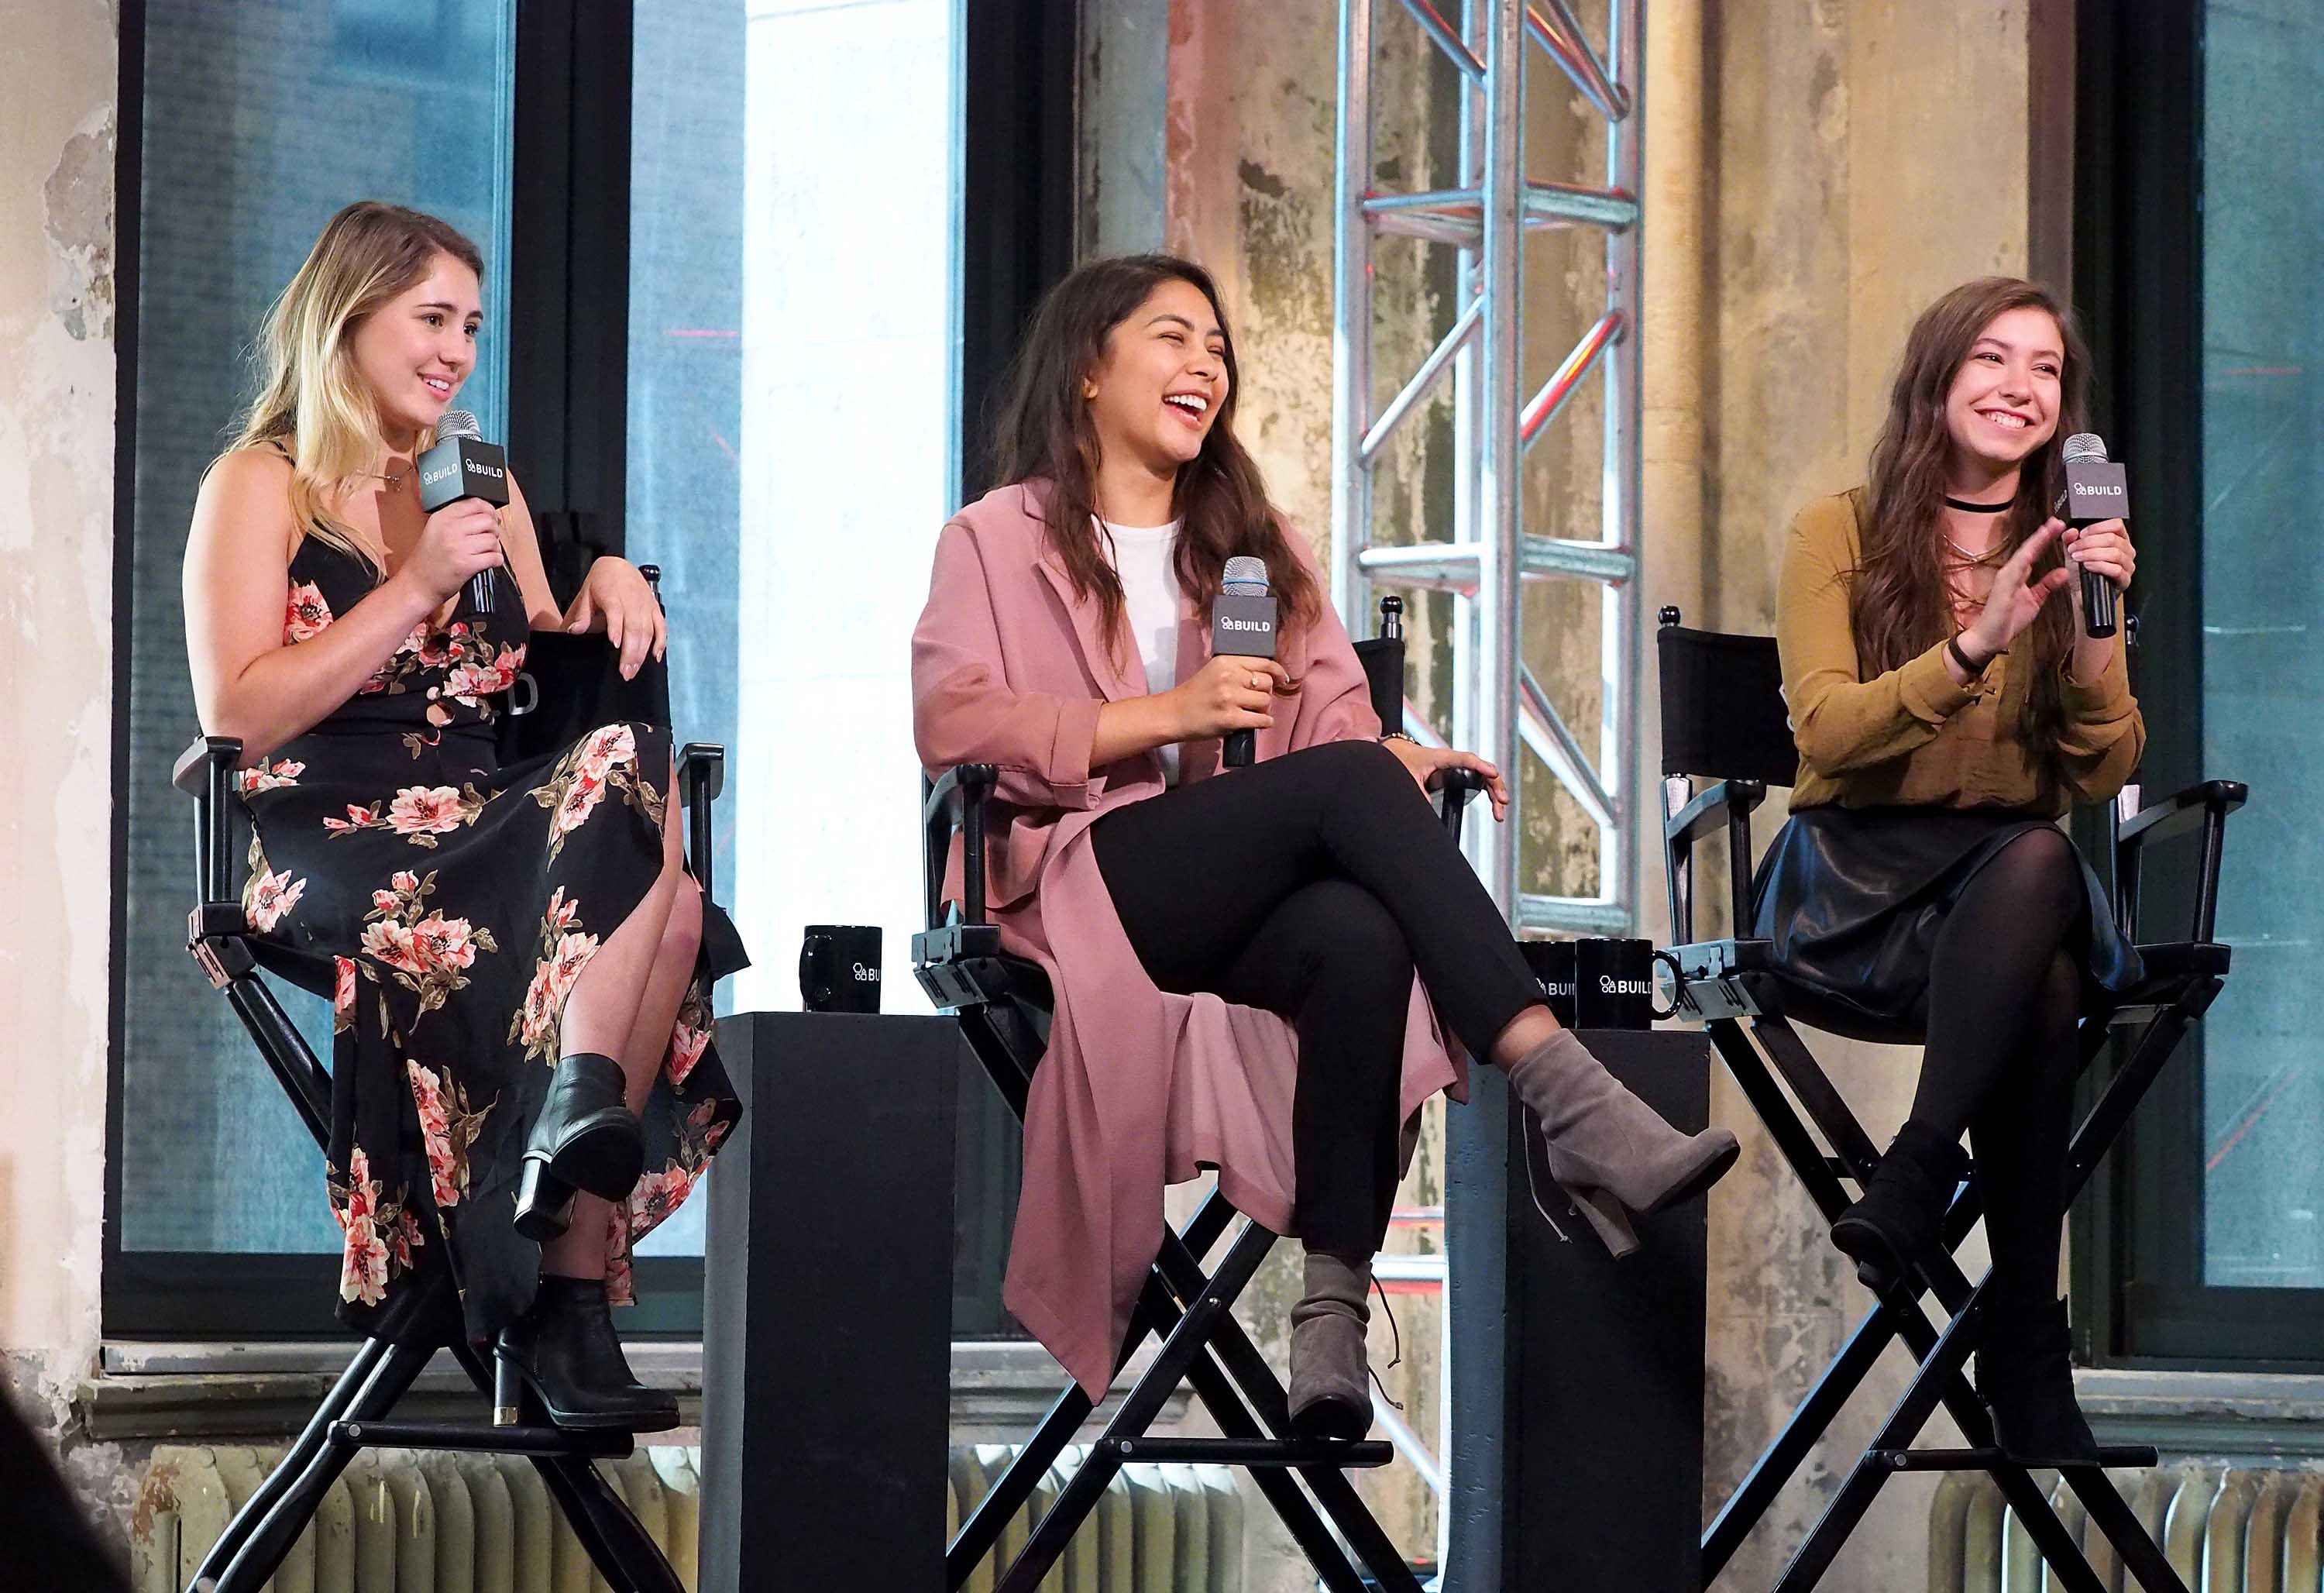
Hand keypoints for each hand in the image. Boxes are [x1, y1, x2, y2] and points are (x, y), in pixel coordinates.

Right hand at [399, 499, 503, 603]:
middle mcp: (450, 529)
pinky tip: (489, 561)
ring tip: (486, 551)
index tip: (491, 516)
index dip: (488, 509)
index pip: (474, 503)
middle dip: (493, 529)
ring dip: (495, 547)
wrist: (417, 584)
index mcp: (442, 518)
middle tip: (489, 537)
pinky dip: (496, 560)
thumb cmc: (427, 560)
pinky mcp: (467, 564)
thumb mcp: (435, 530)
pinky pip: (494, 557)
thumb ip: (456, 519)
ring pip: (492, 539)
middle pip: (487, 520)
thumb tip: (486, 514)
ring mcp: (458, 547)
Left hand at [563, 557, 668, 679]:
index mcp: (612, 595)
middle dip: (631, 651)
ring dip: (642, 652)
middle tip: (625, 672)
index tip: (615, 645)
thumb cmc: (600, 582)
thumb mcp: (586, 594)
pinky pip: (661, 626)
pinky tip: (656, 656)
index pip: (616, 612)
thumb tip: (573, 631)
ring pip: (648, 630)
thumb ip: (581, 615)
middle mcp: (632, 600)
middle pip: (634, 627)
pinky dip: (661, 642)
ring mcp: (645, 604)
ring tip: (634, 669)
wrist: (618, 564)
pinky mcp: (654, 608)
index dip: (616, 628)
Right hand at [1170, 654, 1289, 739]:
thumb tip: (1268, 677)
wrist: (1173, 714)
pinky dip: (1264, 722)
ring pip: (1266, 701)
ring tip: (1251, 712)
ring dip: (1263, 709)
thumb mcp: (1214, 671)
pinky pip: (1261, 720)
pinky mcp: (1231, 719)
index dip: (1278, 672)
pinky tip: (1258, 722)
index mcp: (1226, 662)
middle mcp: (1229, 677)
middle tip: (1256, 700)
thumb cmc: (1194, 694)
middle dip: (1266, 693)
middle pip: (1267, 683)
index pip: (1264, 663)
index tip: (1282, 679)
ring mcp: (1230, 698)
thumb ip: (1237, 670)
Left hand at [1381, 737, 1510, 822]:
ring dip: (1494, 793)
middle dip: (1494, 785)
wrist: (1395, 754)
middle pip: (1481, 770)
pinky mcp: (1458, 774)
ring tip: (1499, 813)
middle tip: (1501, 803)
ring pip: (1483, 777)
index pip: (1466, 759)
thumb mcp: (1407, 781)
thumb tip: (1430, 815)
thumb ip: (1420, 796)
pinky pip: (1478, 781)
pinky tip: (1495, 806)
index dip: (1480, 766)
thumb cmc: (1400, 762)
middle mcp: (1453, 761)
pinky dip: (1488, 793)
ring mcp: (1458, 767)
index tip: (1493, 773)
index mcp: (1441, 757)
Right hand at [1962, 521, 2073, 663]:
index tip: (2059, 528)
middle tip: (2058, 522)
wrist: (1989, 637)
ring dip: (2036, 542)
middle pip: (2029, 550)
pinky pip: (2014, 571)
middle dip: (2043, 535)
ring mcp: (2005, 579)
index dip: (2046, 540)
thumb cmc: (2007, 620)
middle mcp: (2010, 573)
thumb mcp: (2035, 600)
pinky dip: (2023, 560)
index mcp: (2018, 575)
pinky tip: (2032, 551)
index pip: (2034, 553)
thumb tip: (2064, 572)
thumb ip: (2048, 585)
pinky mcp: (2002, 588)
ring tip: (2049, 529)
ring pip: (2023, 556)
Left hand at [2061, 517, 2134, 597]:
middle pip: (2113, 539)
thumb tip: (2071, 532)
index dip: (2097, 527)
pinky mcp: (2125, 580)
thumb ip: (2071, 539)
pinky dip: (2100, 566)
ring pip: (2115, 553)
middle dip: (2089, 542)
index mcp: (2118, 539)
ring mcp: (2127, 565)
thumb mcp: (2075, 551)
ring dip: (2092, 554)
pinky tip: (2088, 565)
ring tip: (2078, 557)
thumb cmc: (2082, 572)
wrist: (2082, 594)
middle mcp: (2126, 551)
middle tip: (2073, 548)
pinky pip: (2116, 570)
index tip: (2081, 534)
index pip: (2116, 525)